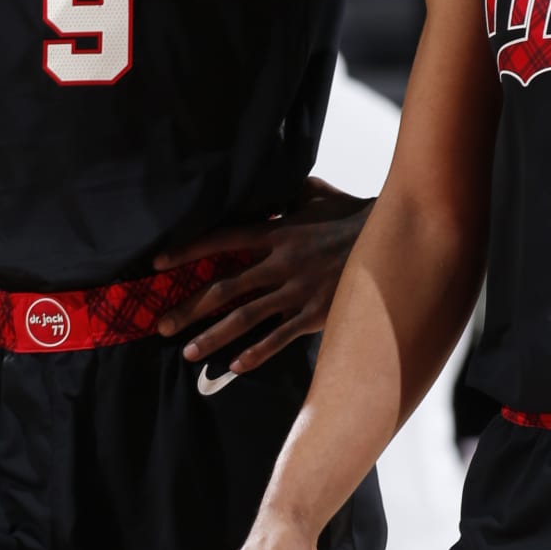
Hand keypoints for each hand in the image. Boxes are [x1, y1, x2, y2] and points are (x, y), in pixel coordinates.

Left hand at [155, 185, 369, 374]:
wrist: (394, 240)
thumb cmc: (353, 216)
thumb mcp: (318, 195)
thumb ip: (289, 193)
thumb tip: (272, 183)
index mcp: (277, 233)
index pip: (220, 240)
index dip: (187, 252)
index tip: (156, 264)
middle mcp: (281, 263)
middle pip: (224, 288)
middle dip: (189, 308)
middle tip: (162, 325)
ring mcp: (298, 291)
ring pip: (245, 318)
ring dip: (213, 336)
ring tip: (187, 352)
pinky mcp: (317, 314)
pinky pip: (280, 337)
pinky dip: (257, 353)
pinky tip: (235, 366)